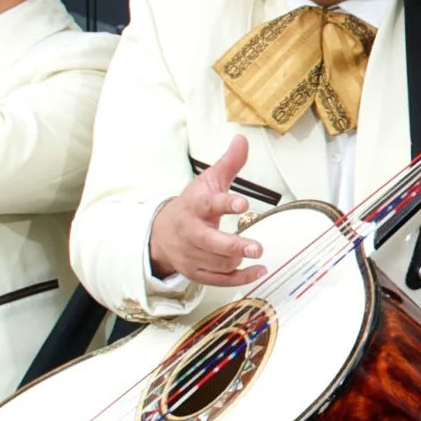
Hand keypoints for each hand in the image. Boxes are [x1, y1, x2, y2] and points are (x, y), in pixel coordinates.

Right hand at [148, 134, 268, 286]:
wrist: (162, 234)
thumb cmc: (191, 205)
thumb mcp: (207, 181)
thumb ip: (228, 163)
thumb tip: (242, 140)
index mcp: (194, 207)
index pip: (209, 204)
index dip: (226, 204)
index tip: (243, 203)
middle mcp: (191, 233)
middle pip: (211, 243)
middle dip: (234, 246)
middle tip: (257, 247)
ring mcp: (192, 255)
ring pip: (217, 263)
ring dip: (238, 259)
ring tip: (253, 252)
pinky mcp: (197, 272)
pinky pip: (220, 280)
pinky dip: (241, 278)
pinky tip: (259, 271)